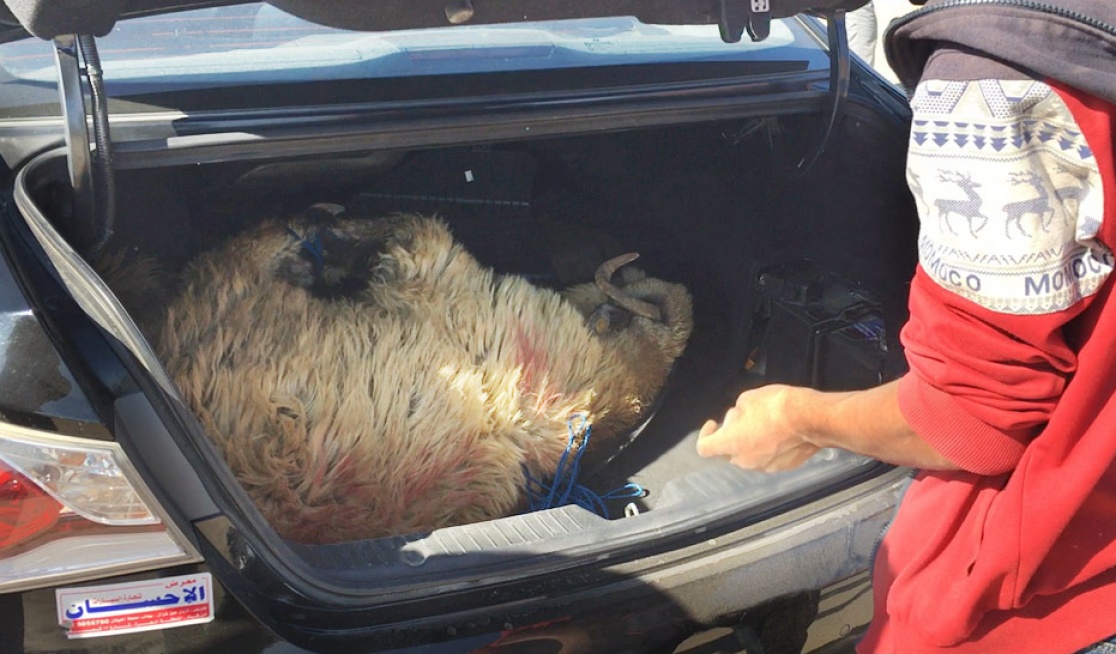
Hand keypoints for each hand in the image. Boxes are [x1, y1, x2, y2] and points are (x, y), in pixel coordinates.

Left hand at [696, 384, 820, 472]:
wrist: (810, 418)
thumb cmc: (776, 406)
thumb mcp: (747, 399)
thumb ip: (737, 413)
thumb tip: (738, 417)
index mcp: (731, 444)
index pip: (704, 448)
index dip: (705, 434)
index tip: (714, 424)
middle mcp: (744, 460)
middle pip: (728, 452)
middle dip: (731, 437)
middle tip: (742, 419)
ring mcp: (764, 467)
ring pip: (749, 457)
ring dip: (749, 444)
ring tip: (763, 424)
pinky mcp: (783, 468)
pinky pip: (768, 459)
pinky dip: (768, 449)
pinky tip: (779, 433)